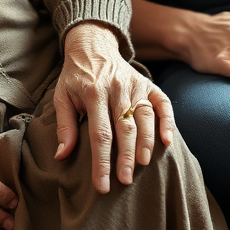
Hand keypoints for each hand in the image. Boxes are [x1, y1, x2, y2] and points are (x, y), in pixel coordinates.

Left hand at [54, 22, 174, 193]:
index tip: (103, 185)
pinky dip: (168, 120)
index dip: (101, 162)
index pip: (99, 134)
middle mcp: (116, 89)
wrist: (92, 44)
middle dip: (125, 157)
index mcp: (93, 93)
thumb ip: (65, 126)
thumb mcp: (62, 96)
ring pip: (144, 117)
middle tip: (126, 181)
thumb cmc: (76, 76)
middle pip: (124, 128)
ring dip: (146, 142)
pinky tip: (168, 141)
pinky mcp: (147, 83)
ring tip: (144, 164)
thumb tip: (61, 156)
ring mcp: (134, 85)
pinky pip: (162, 102)